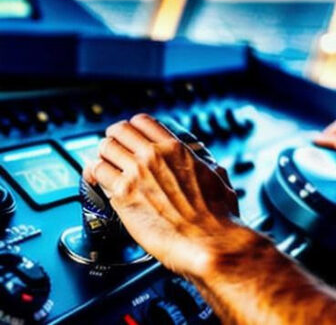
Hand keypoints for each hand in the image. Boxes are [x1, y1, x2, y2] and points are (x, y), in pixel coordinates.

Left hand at [83, 113, 254, 278]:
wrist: (209, 240)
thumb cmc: (216, 215)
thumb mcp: (215, 175)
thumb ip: (203, 164)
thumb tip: (203, 163)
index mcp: (176, 148)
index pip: (143, 122)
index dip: (133, 128)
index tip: (130, 137)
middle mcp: (153, 156)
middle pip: (119, 131)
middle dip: (114, 139)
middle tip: (112, 150)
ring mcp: (136, 174)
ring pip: (105, 149)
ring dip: (102, 156)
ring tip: (102, 166)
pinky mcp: (123, 197)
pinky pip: (96, 174)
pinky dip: (93, 176)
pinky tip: (96, 183)